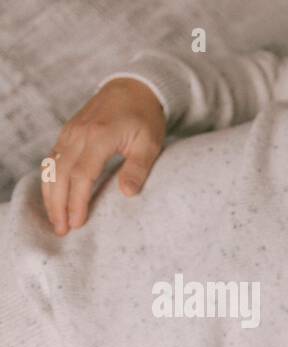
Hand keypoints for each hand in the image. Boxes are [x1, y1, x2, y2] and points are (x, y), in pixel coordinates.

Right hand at [42, 78, 165, 234]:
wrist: (133, 88)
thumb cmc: (145, 118)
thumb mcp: (150, 143)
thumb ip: (138, 168)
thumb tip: (128, 194)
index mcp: (99, 136)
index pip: (82, 175)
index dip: (77, 201)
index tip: (77, 223)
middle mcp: (78, 134)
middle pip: (59, 174)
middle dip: (58, 204)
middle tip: (62, 230)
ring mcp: (70, 132)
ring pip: (51, 167)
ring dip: (50, 194)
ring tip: (56, 220)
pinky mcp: (68, 133)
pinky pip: (52, 158)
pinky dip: (49, 180)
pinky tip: (53, 197)